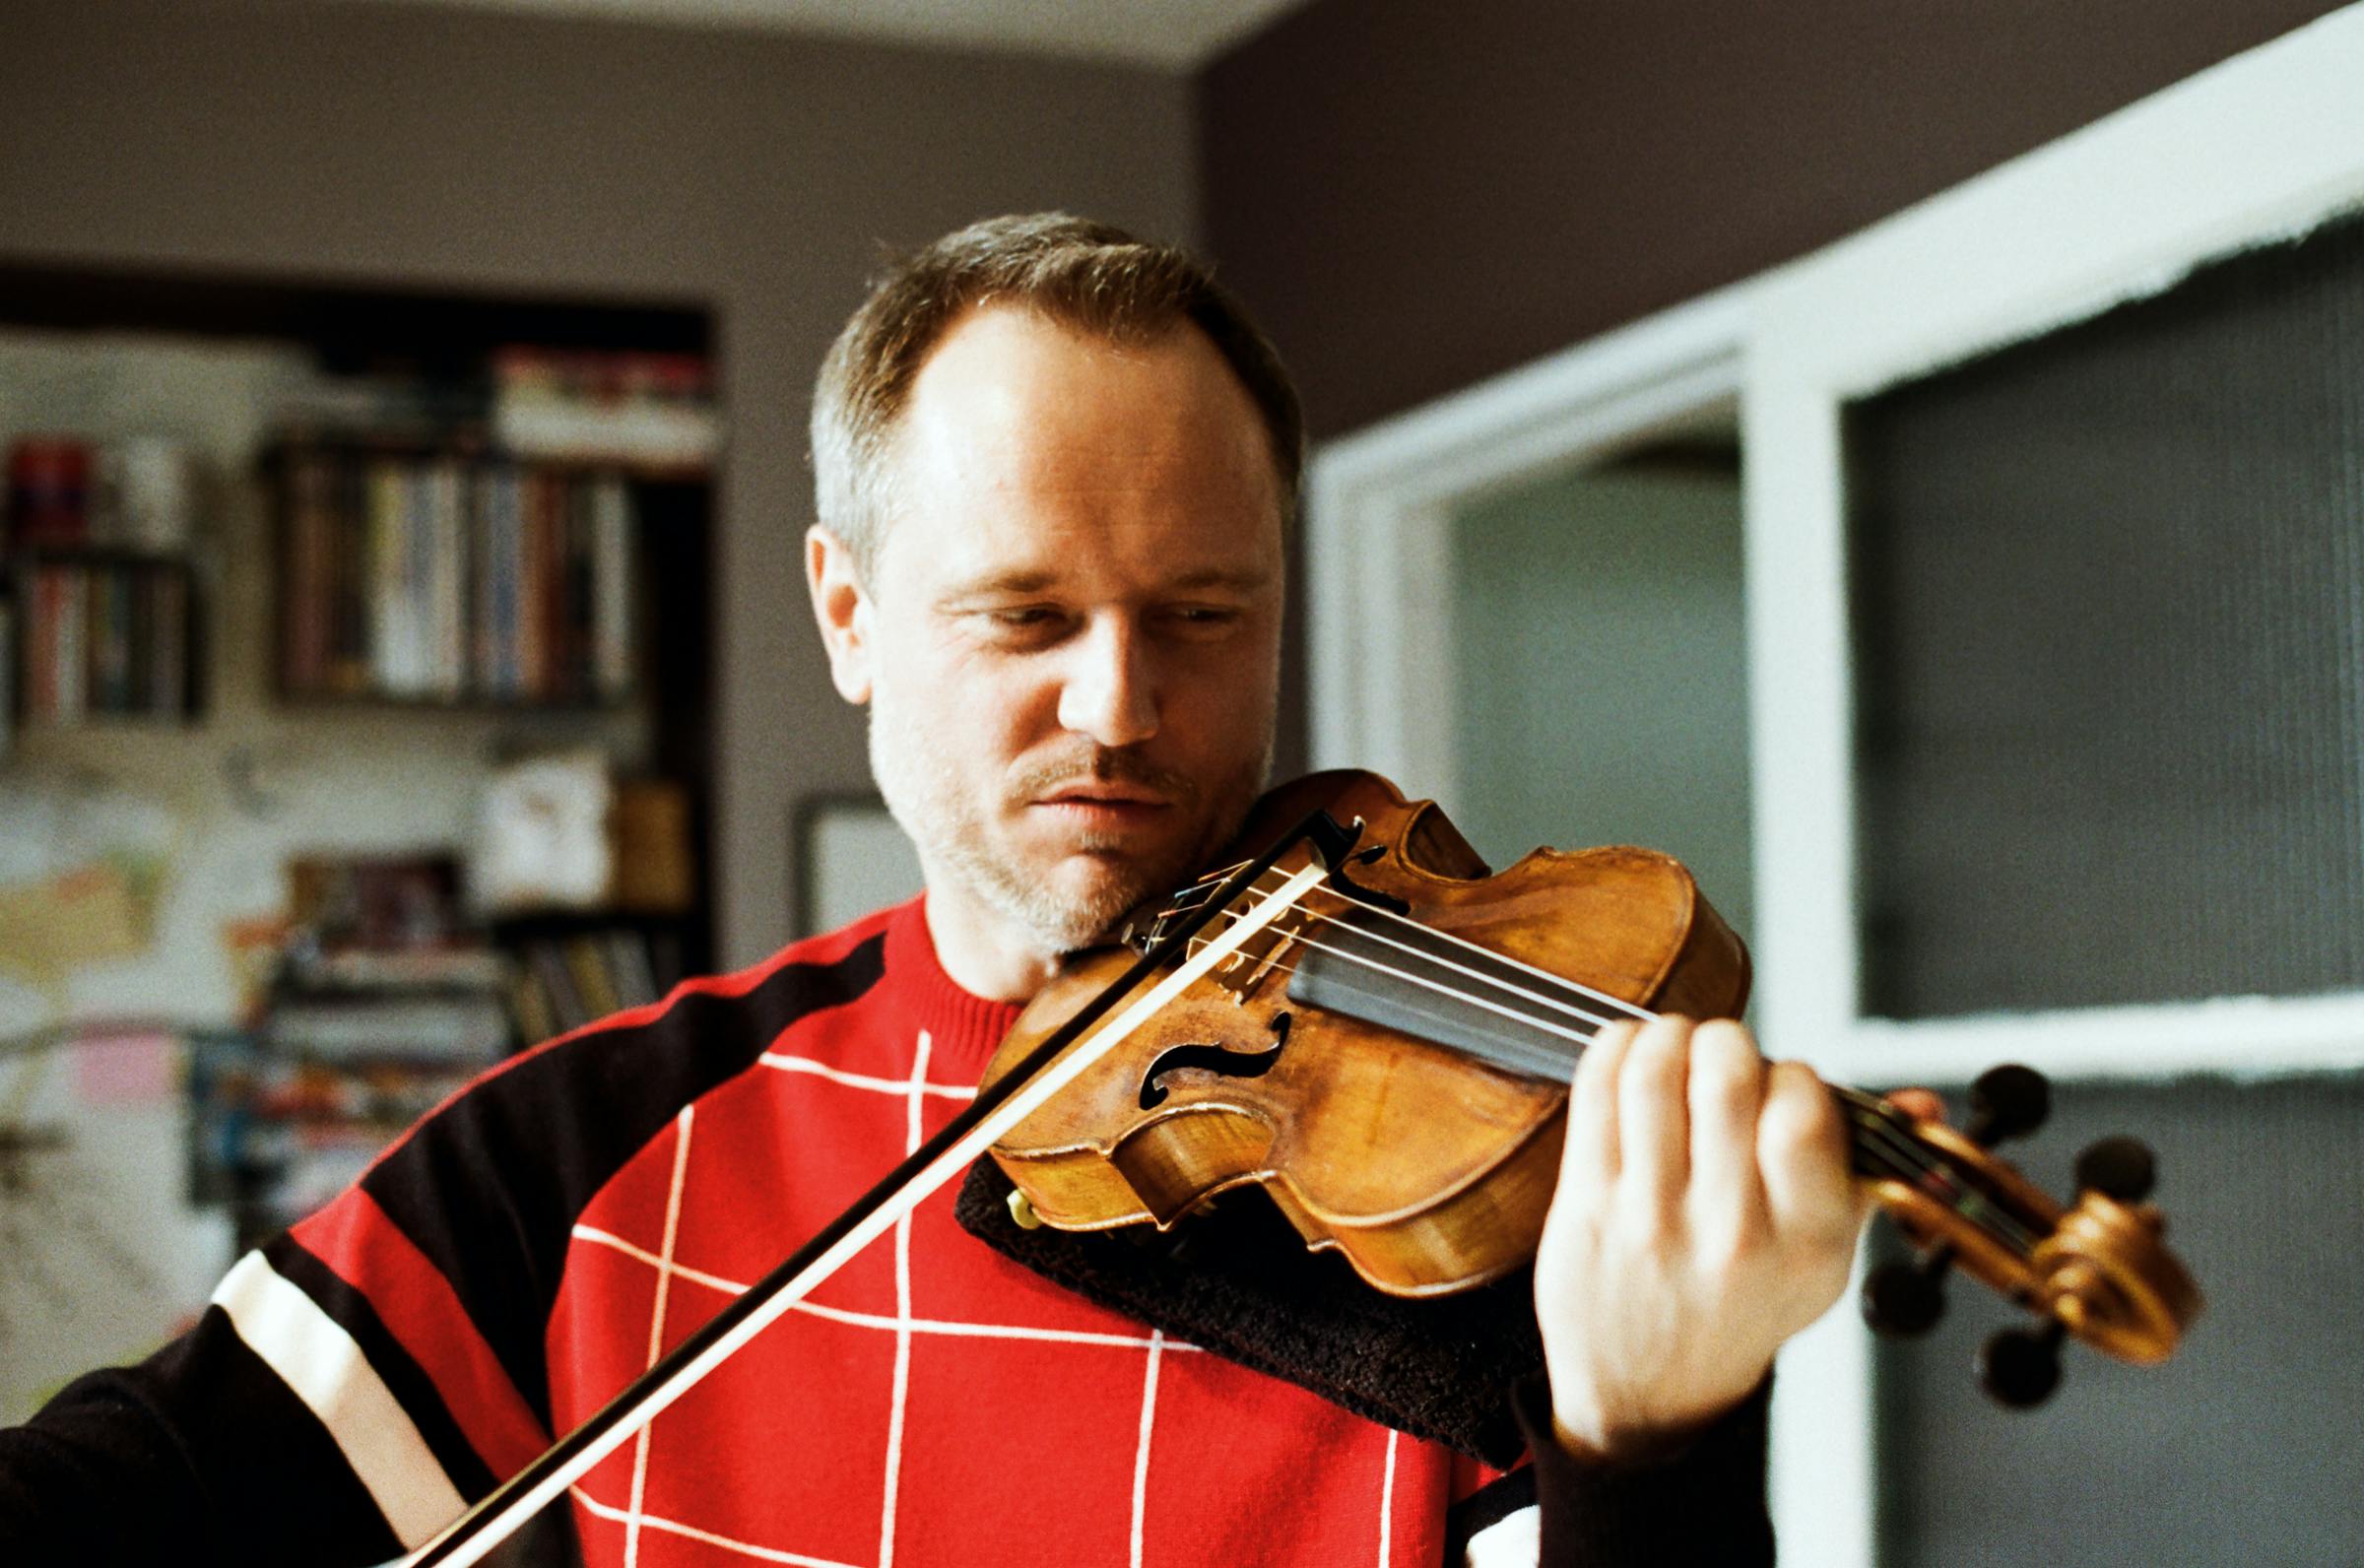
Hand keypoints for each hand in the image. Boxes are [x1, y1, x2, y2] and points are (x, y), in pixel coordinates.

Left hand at [1532, 1015, 1897, 1458]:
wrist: (1648, 1393)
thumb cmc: (1738, 1307)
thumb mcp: (1821, 1260)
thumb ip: (1864, 1172)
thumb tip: (1923, 1103)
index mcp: (1809, 1241)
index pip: (1805, 1115)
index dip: (1792, 1074)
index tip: (1780, 1083)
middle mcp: (1732, 1233)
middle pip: (1725, 1078)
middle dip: (1724, 1041)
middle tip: (1720, 1055)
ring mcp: (1651, 1220)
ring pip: (1652, 1074)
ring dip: (1665, 1036)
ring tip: (1674, 1046)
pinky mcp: (1587, 1207)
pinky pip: (1595, 1093)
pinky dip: (1615, 1049)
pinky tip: (1631, 1056)